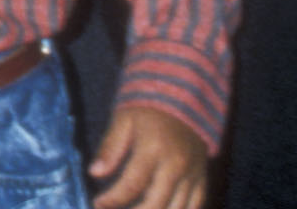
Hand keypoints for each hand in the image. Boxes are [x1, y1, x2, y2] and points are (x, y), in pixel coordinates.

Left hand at [88, 103, 207, 208]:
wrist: (184, 98)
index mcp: (153, 149)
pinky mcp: (202, 178)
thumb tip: (94, 173)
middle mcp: (176, 166)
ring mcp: (193, 174)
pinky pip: (195, 206)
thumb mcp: (123, 120)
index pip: (131, 185)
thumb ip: (110, 148)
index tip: (98, 203)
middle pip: (156, 204)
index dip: (113, 199)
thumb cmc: (147, 109)